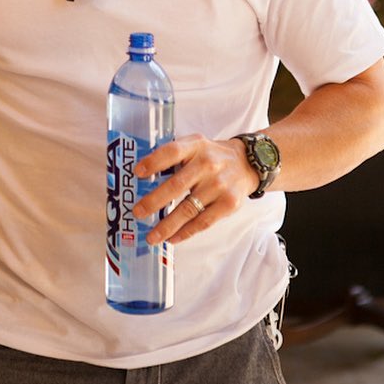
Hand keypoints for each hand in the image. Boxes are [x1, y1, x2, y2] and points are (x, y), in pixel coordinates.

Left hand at [133, 134, 256, 244]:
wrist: (246, 164)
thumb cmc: (211, 156)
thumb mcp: (194, 145)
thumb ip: (172, 155)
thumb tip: (141, 174)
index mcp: (196, 146)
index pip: (172, 152)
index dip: (153, 162)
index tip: (137, 173)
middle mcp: (208, 165)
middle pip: (177, 185)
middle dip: (154, 201)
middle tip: (137, 212)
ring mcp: (219, 186)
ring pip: (188, 209)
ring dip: (167, 225)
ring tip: (151, 236)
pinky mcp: (228, 204)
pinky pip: (203, 222)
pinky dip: (185, 232)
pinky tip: (172, 238)